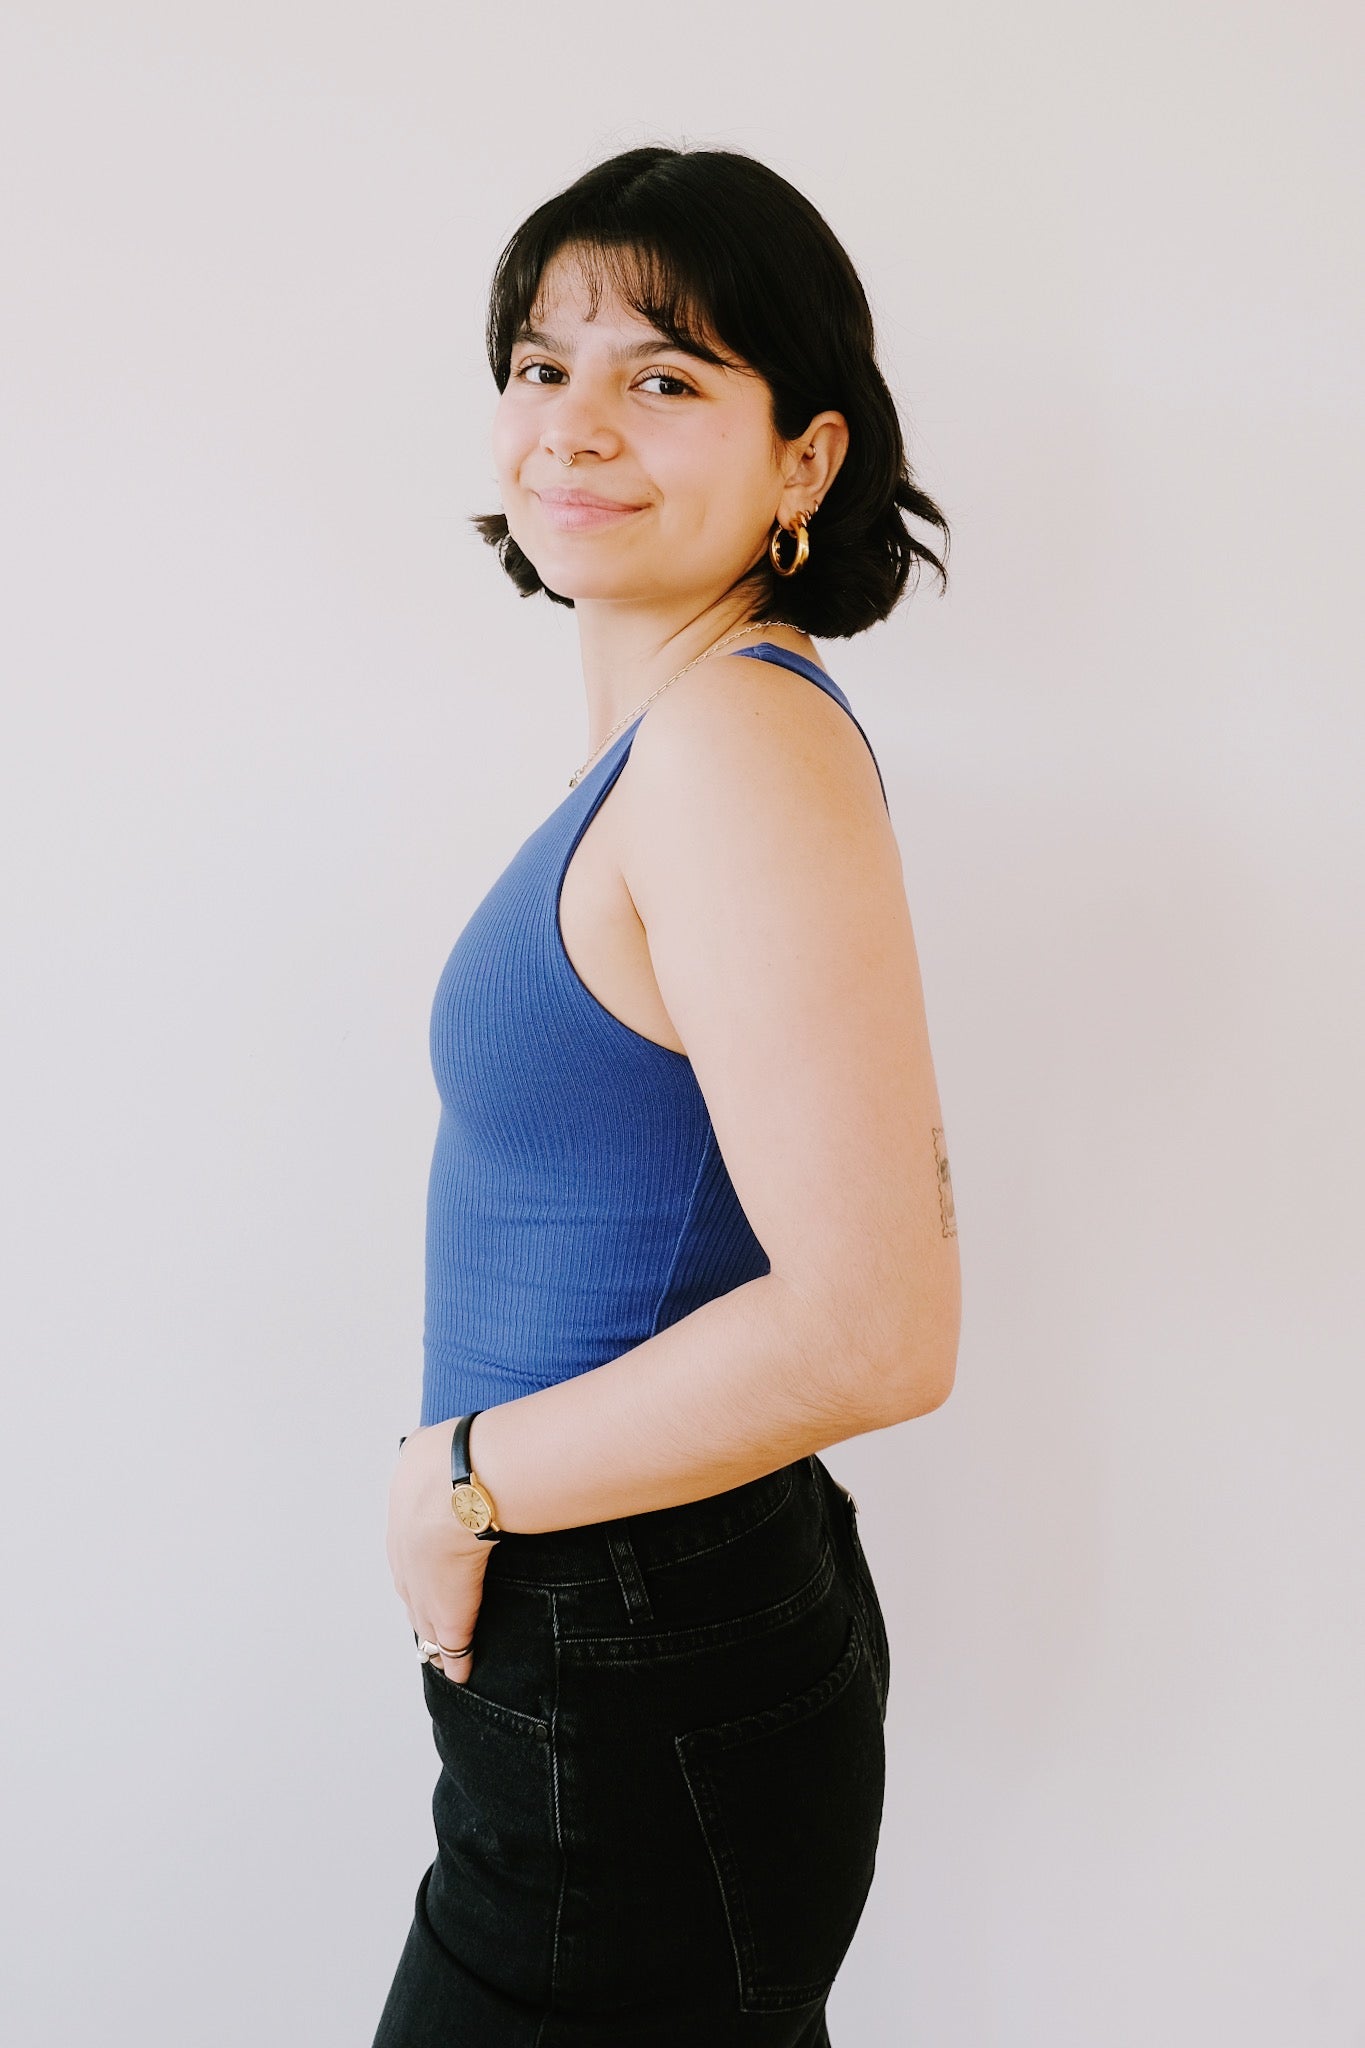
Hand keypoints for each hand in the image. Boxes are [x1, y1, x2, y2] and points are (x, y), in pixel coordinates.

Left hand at [387, 1420, 495, 1684]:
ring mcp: (426, 1584)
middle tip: (426, 1626)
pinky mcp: (450, 1609)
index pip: (406, 1551)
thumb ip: (429, 1450)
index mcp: (401, 1516)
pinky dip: (456, 1657)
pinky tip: (461, 1671)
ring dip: (433, 1635)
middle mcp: (405, 1553)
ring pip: (426, 1615)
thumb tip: (428, 1435)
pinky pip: (452, 1640)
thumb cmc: (451, 1458)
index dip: (415, 1567)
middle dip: (418, 1604)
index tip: (424, 1578)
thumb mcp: (428, 1449)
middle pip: (410, 1587)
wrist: (454, 1486)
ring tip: (440, 1654)